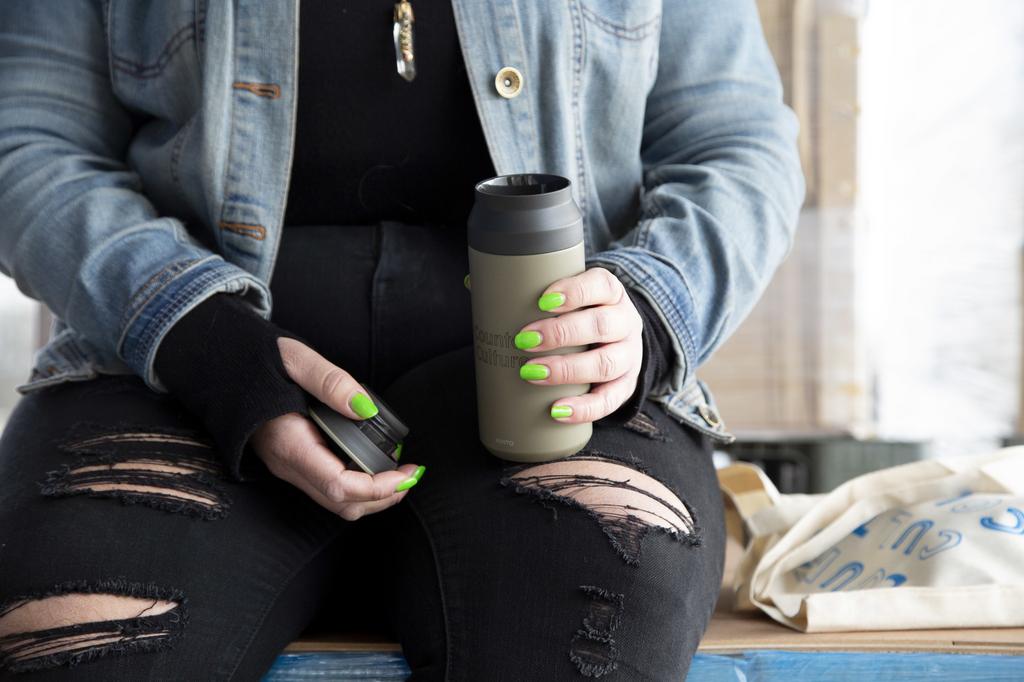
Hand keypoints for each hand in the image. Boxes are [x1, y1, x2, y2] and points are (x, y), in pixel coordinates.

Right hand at [250, 337, 423, 520]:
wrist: (223, 366)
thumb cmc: (256, 361)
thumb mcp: (295, 359)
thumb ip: (330, 381)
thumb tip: (364, 407)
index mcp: (289, 444)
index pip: (338, 486)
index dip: (378, 488)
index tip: (407, 474)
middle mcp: (287, 464)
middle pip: (341, 504)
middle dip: (383, 498)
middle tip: (412, 475)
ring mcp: (289, 467)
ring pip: (336, 502)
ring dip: (372, 496)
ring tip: (400, 475)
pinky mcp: (294, 461)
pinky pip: (329, 487)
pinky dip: (358, 486)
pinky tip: (377, 466)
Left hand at [513, 267, 643, 422]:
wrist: (616, 340)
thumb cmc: (580, 314)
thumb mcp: (567, 298)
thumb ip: (526, 290)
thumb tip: (472, 284)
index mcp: (610, 293)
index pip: (600, 284)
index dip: (574, 291)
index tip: (542, 301)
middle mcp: (625, 322)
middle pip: (601, 325)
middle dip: (561, 333)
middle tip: (524, 341)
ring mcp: (629, 356)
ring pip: (607, 363)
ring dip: (567, 370)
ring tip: (531, 374)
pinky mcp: (626, 386)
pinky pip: (610, 400)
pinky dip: (585, 408)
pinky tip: (557, 410)